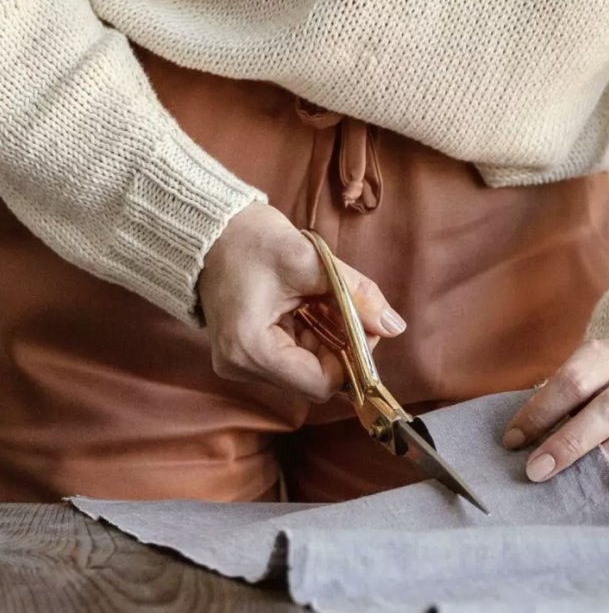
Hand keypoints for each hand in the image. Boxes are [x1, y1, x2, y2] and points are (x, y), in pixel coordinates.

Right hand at [197, 202, 405, 401]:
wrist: (210, 229)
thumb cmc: (250, 239)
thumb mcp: (310, 261)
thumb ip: (355, 295)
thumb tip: (395, 326)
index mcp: (250, 350)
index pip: (320, 383)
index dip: (352, 359)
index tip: (364, 325)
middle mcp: (241, 366)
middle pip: (315, 379)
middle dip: (341, 347)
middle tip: (349, 308)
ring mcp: (241, 363)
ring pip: (307, 369)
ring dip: (327, 340)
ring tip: (322, 301)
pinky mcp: (246, 354)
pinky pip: (293, 358)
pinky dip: (311, 336)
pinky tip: (308, 307)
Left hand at [502, 340, 608, 506]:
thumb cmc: (586, 404)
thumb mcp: (567, 392)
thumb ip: (544, 410)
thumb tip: (512, 445)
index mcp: (608, 359)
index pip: (574, 380)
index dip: (540, 411)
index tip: (512, 440)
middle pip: (608, 411)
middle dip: (566, 444)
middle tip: (534, 470)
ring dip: (585, 473)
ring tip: (556, 489)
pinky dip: (608, 493)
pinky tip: (587, 498)